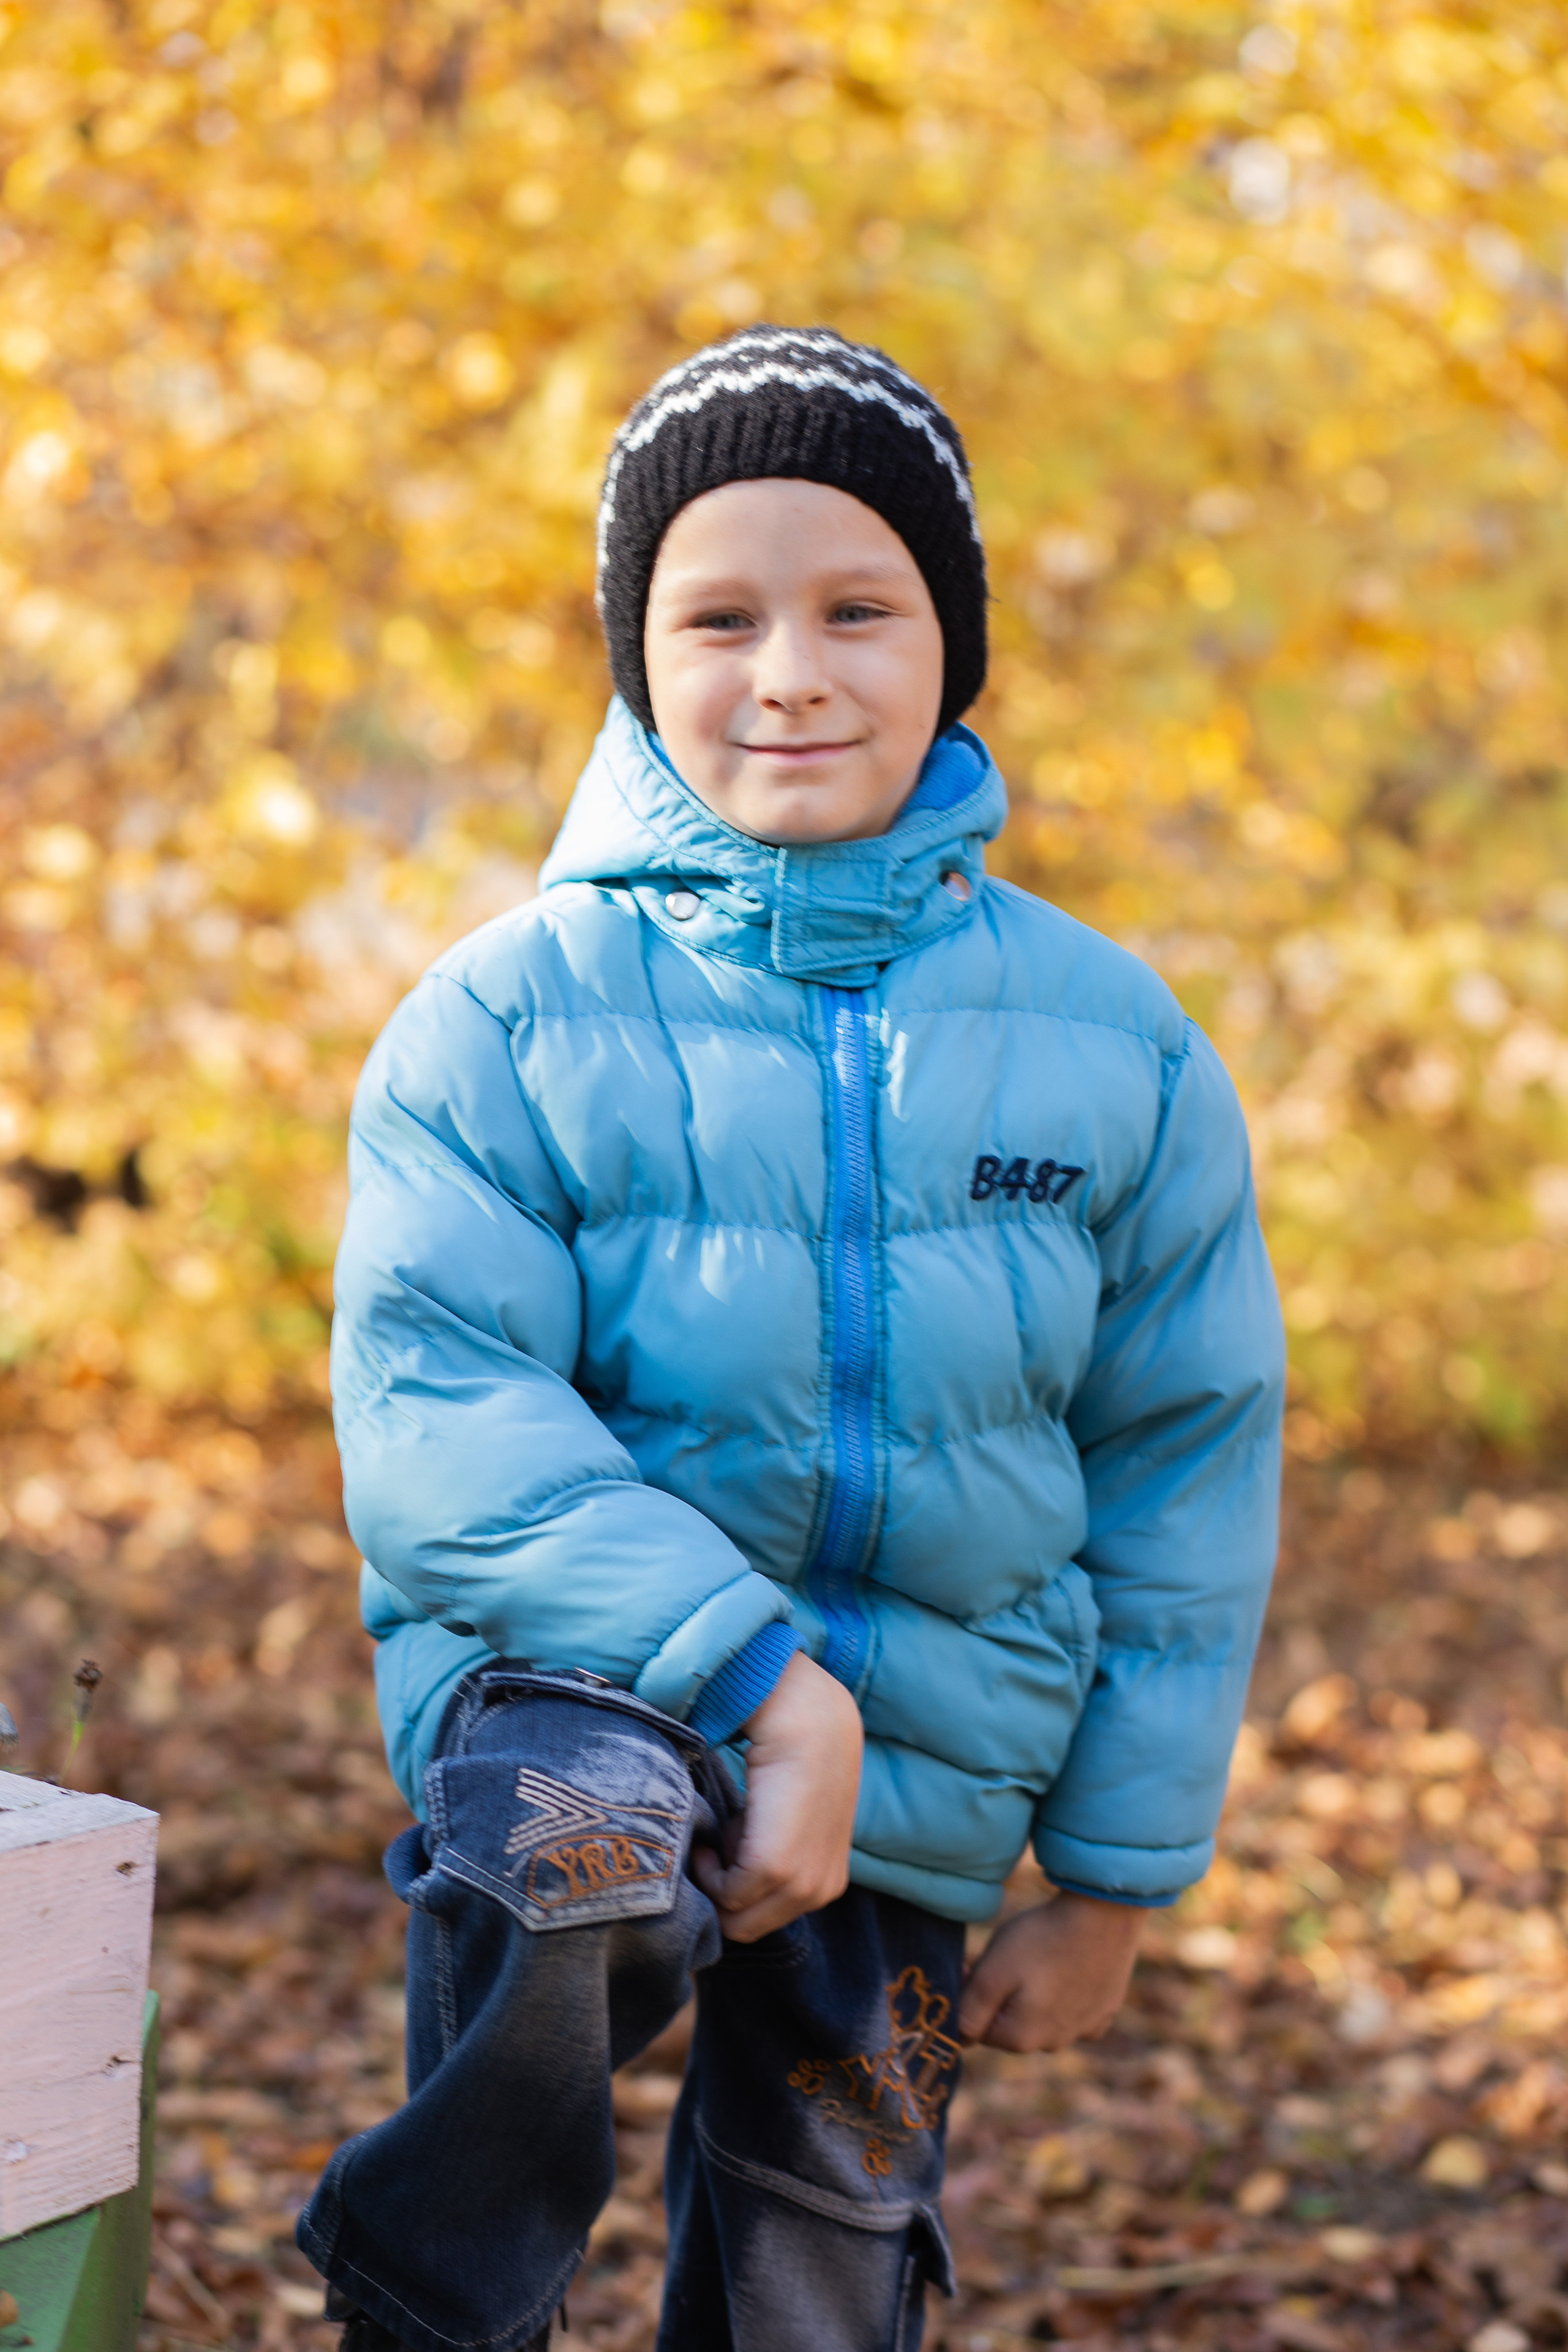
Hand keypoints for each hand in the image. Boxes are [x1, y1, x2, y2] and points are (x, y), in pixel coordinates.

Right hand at [691, 1650, 862, 1941]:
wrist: (808, 1716)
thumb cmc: (795, 1757)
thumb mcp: (792, 1817)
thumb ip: (772, 1849)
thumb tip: (730, 1870)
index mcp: (827, 1883)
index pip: (768, 1919)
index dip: (736, 1893)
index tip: (725, 1852)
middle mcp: (822, 1891)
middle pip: (749, 1927)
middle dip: (722, 1892)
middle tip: (721, 1841)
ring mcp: (803, 1883)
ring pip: (735, 1918)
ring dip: (715, 1877)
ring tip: (727, 1827)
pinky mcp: (778, 1867)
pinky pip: (727, 1894)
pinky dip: (709, 1868)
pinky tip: (722, 1827)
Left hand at [958, 1892, 1147, 2051]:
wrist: (1104, 1914)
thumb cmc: (1041, 1940)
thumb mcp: (992, 1972)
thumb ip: (970, 2012)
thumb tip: (959, 2039)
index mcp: (1023, 2039)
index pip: (980, 2029)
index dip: (973, 1995)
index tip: (977, 1962)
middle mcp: (1055, 2044)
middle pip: (1012, 2024)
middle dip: (1004, 1997)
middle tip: (1010, 1956)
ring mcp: (1085, 2028)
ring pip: (1044, 2017)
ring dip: (1036, 1995)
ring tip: (1042, 1955)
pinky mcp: (1106, 2010)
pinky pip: (1074, 2009)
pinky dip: (1067, 1992)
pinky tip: (1069, 1964)